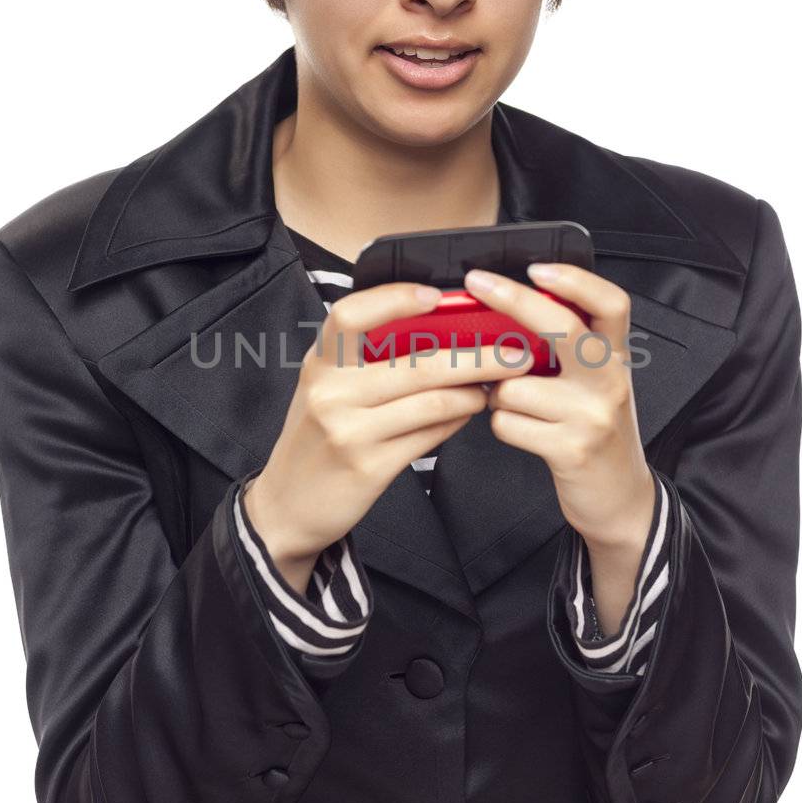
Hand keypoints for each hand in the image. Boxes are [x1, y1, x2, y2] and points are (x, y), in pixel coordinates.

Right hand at [243, 279, 531, 568]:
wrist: (286, 506)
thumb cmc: (316, 438)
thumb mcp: (325, 390)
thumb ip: (365, 361)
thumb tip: (439, 331)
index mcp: (319, 363)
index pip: (351, 315)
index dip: (394, 299)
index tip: (437, 296)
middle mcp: (331, 393)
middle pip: (417, 364)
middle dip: (478, 355)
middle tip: (515, 351)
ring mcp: (350, 432)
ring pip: (433, 401)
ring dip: (474, 392)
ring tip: (495, 386)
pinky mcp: (370, 467)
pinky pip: (429, 435)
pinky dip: (457, 421)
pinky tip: (469, 413)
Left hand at [462, 262, 655, 557]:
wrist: (619, 498)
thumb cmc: (593, 431)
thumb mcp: (593, 383)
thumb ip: (567, 350)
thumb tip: (507, 312)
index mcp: (615, 357)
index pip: (611, 303)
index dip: (576, 280)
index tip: (537, 267)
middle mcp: (609, 380)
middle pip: (562, 327)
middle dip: (513, 300)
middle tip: (477, 282)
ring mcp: (593, 415)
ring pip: (515, 385)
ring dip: (500, 395)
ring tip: (519, 407)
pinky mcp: (571, 448)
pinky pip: (507, 422)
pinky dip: (503, 426)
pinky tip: (522, 431)